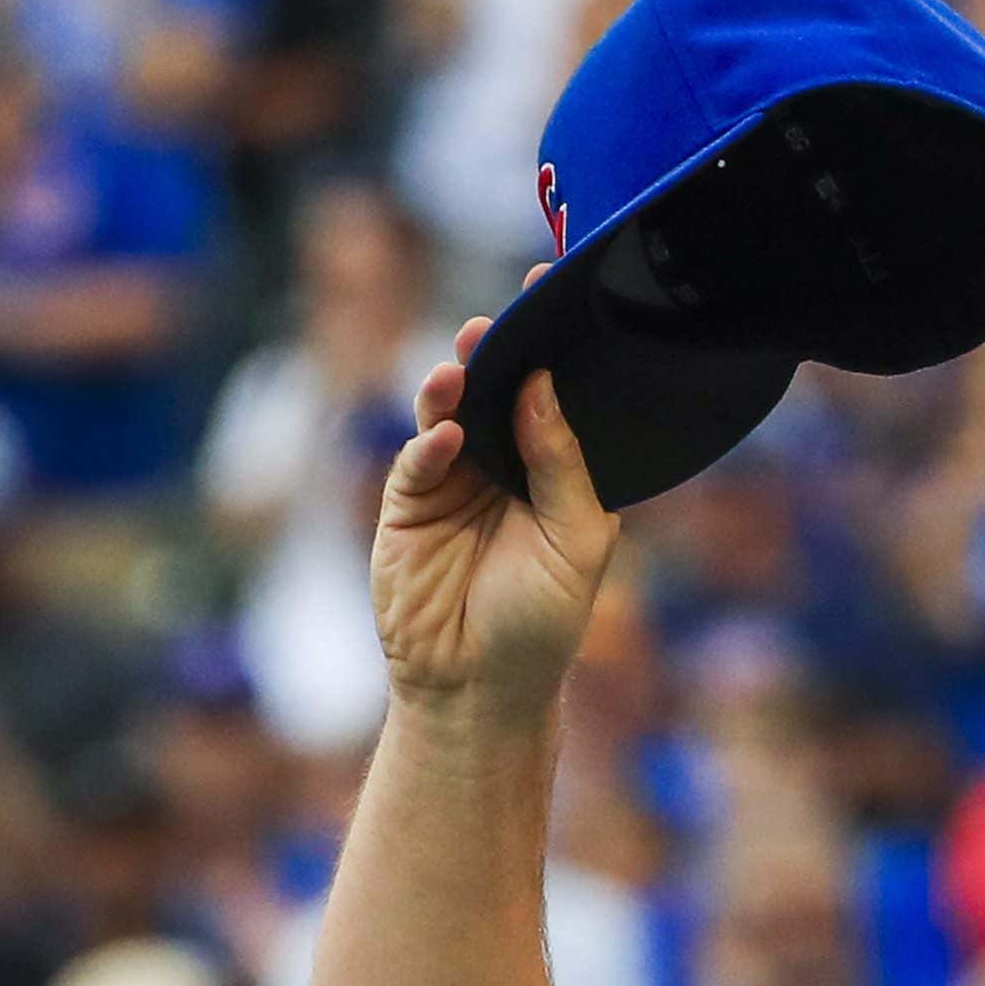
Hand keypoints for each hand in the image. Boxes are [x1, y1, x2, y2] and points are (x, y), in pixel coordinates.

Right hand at [373, 311, 616, 718]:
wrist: (479, 685)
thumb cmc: (542, 621)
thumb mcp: (576, 542)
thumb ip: (562, 465)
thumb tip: (542, 387)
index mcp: (556, 471)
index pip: (551, 399)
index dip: (550, 354)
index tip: (552, 300)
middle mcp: (504, 466)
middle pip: (495, 394)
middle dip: (494, 357)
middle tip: (495, 324)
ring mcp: (453, 482)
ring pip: (449, 416)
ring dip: (452, 389)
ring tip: (460, 368)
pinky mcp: (408, 505)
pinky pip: (416, 462)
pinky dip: (429, 445)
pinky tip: (447, 436)